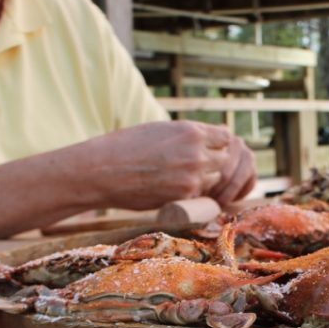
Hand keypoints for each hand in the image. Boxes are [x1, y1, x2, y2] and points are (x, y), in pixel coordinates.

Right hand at [81, 121, 255, 209]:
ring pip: (214, 179)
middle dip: (212, 163)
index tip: (206, 149)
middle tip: (192, 167)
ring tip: (178, 177)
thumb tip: (209, 140)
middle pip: (224, 159)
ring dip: (204, 180)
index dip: (217, 144)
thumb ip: (187, 135)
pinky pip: (200, 196)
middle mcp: (197, 153)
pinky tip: (171, 189)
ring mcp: (193, 177)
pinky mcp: (184, 197)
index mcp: (191, 131)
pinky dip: (191, 194)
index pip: (225, 137)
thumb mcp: (161, 130)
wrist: (103, 170)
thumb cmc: (127, 146)